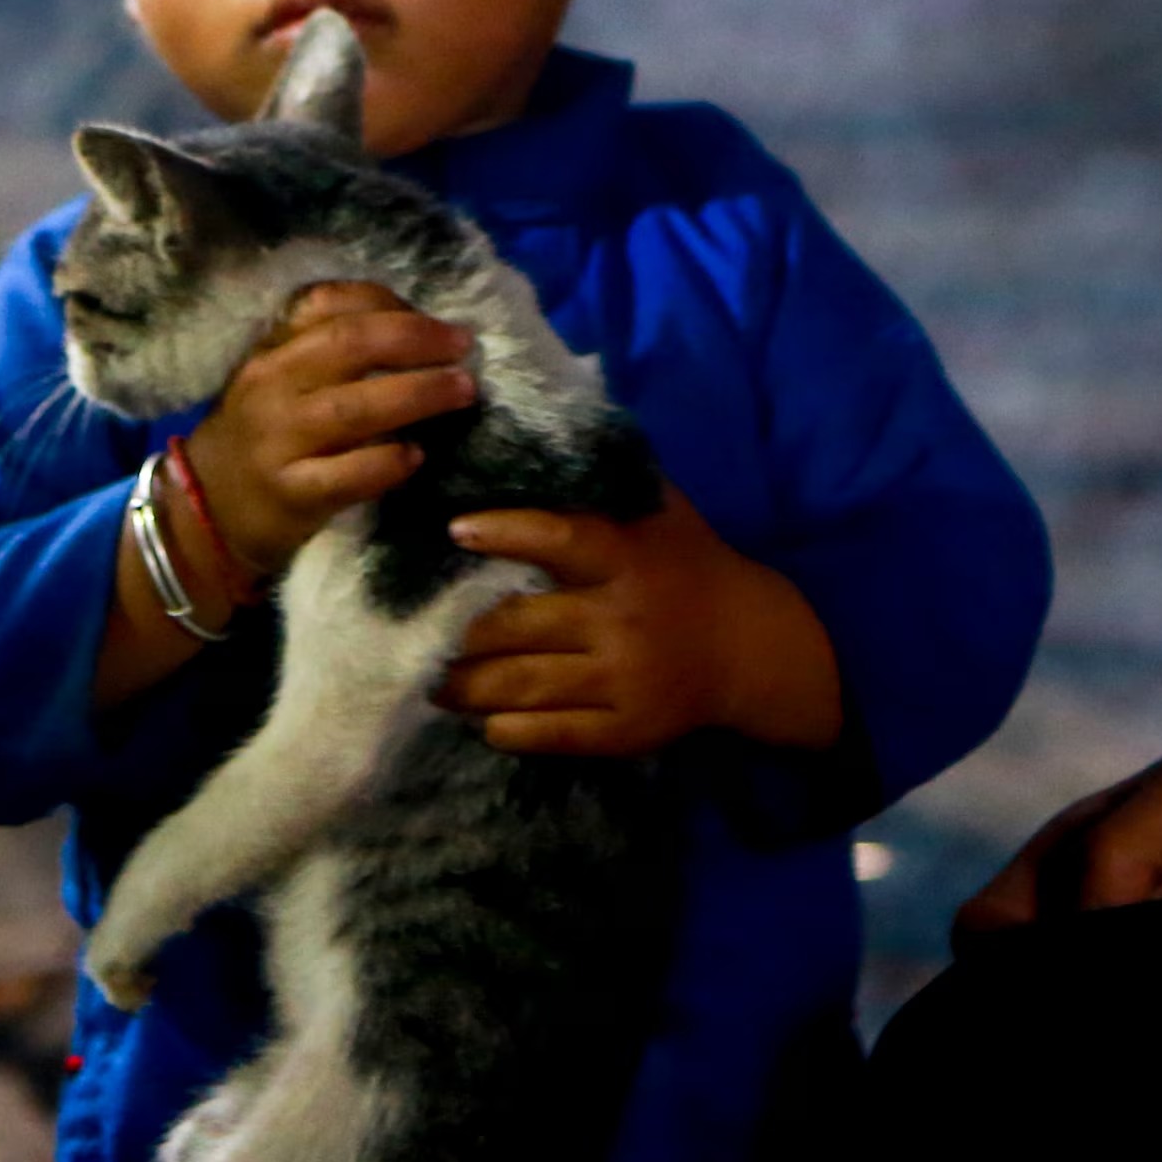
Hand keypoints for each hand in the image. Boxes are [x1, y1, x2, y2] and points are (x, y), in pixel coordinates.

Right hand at [187, 280, 478, 586]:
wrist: (208, 509)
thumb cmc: (264, 433)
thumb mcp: (280, 378)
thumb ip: (329, 348)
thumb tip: (421, 327)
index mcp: (271, 347)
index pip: (330, 303)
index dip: (390, 303)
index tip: (437, 319)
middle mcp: (270, 386)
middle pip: (349, 345)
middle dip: (416, 340)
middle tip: (464, 347)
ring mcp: (278, 442)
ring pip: (355, 408)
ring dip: (418, 394)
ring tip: (462, 391)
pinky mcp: (291, 495)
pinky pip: (349, 474)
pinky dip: (390, 461)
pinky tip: (418, 455)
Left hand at [438, 488, 845, 755]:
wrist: (749, 646)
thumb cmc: (687, 564)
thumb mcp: (661, 511)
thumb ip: (606, 478)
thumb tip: (542, 427)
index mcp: (628, 558)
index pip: (559, 538)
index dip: (503, 532)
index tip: (455, 528)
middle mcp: (622, 620)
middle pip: (521, 625)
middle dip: (459, 629)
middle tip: (412, 626)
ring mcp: (623, 681)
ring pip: (525, 686)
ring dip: (467, 685)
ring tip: (432, 678)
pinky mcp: (625, 731)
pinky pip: (551, 734)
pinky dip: (508, 728)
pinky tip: (483, 719)